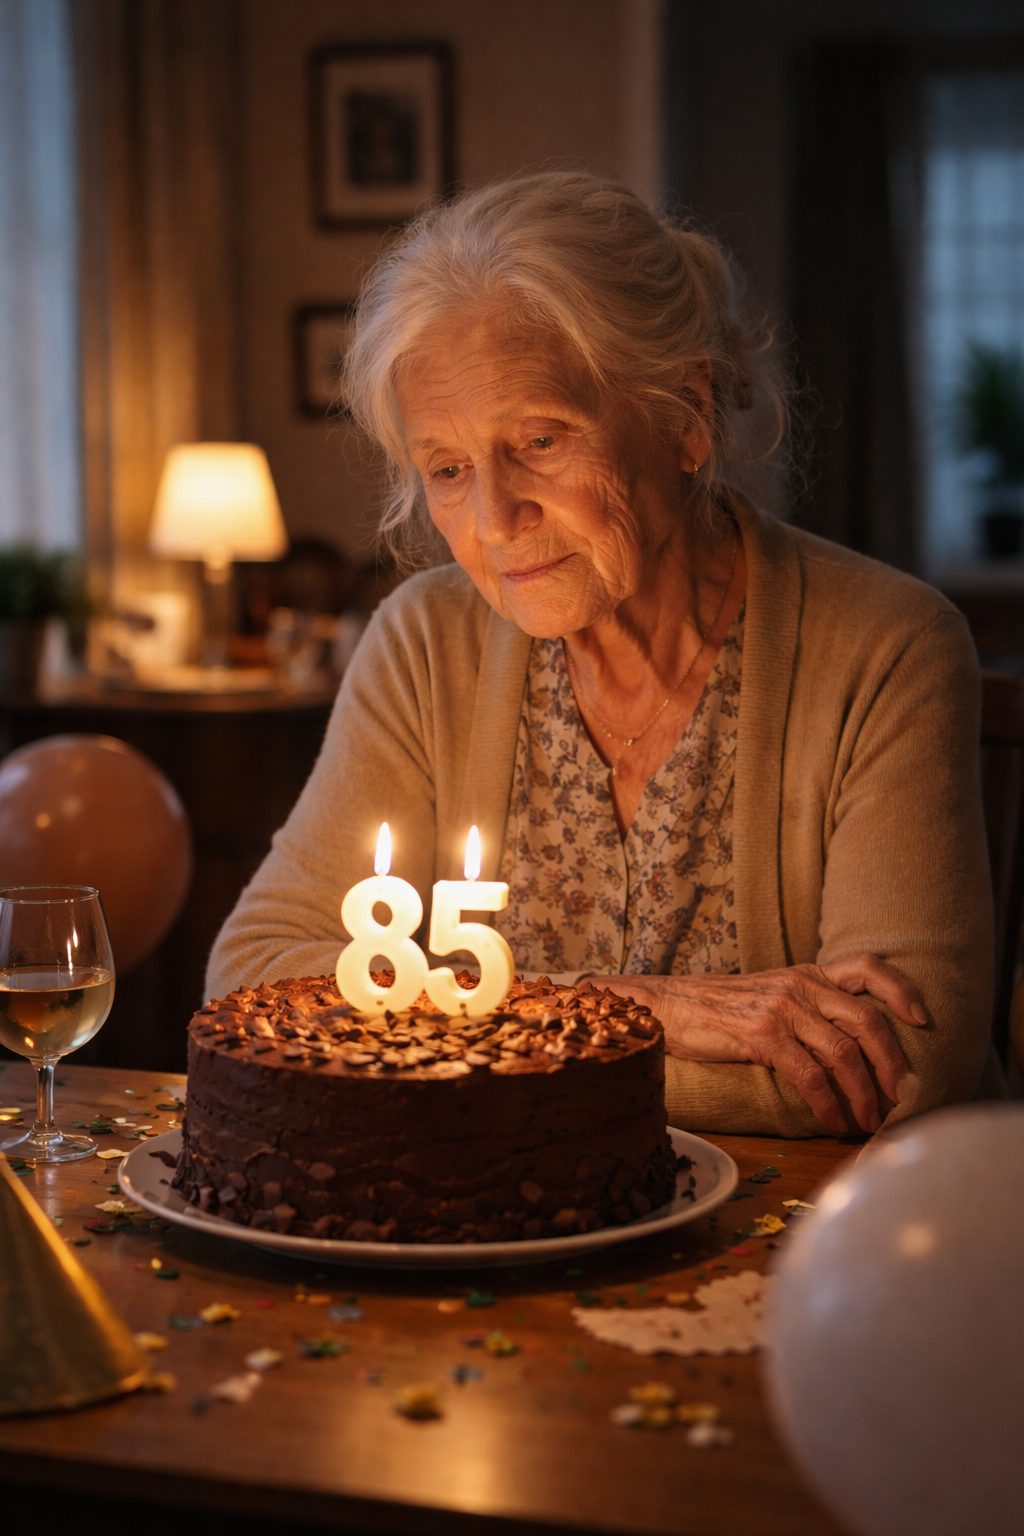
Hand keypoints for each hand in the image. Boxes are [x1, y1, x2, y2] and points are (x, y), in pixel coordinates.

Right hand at [603, 955, 927, 1134]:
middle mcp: (800, 985)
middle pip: (868, 1020)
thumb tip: (849, 1047)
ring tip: (871, 1121)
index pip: (868, 967)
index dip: (901, 991)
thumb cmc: (719, 1009)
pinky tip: (834, 1122)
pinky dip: (829, 1105)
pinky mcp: (762, 1036)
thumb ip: (807, 1007)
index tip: (921, 1020)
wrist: (669, 1007)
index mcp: (807, 972)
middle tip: (905, 1095)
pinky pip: (810, 1076)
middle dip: (893, 1063)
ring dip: (865, 1094)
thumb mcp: (770, 994)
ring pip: (844, 1053)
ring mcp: (782, 1009)